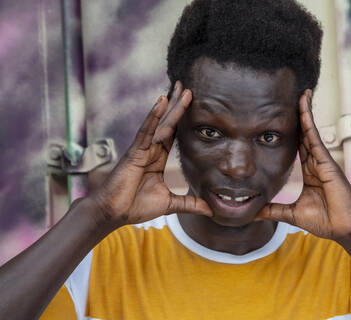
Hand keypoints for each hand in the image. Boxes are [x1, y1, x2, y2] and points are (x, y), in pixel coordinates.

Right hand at [88, 81, 211, 226]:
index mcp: (159, 159)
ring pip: (160, 123)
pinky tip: (161, 101)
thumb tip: (210, 210)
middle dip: (177, 105)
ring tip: (179, 87)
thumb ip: (189, 203)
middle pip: (168, 123)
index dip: (183, 119)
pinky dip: (153, 115)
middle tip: (187, 86)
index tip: (193, 105)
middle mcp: (151, 150)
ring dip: (170, 105)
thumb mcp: (170, 203)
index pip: (174, 134)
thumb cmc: (136, 206)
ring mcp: (142, 148)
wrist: (114, 214)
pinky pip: (146, 130)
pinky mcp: (135, 151)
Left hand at [256, 89, 350, 239]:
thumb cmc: (325, 221)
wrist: (343, 230)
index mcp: (310, 172)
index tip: (283, 119)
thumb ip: (274, 210)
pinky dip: (309, 120)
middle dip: (300, 115)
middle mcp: (316, 162)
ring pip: (310, 131)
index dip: (292, 131)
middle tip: (293, 96)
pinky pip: (315, 136)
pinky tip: (304, 106)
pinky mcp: (326, 161)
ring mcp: (322, 160)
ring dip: (305, 111)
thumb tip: (254, 213)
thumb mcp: (292, 214)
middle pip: (305, 133)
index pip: (298, 146)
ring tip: (301, 93)